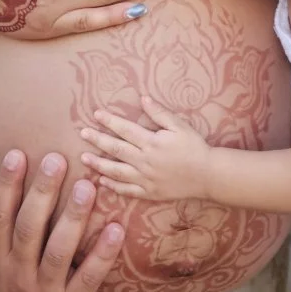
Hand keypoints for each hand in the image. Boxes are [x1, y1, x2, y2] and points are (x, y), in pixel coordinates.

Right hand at [0, 150, 124, 291]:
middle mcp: (18, 273)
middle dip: (42, 193)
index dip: (5, 185)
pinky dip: (102, 254)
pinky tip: (116, 229)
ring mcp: (45, 291)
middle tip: (57, 160)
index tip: (16, 154)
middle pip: (28, 229)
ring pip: (58, 251)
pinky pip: (89, 277)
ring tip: (86, 187)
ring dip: (73, 218)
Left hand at [79, 96, 211, 199]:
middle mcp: (145, 161)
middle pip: (116, 149)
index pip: (125, 129)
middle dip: (97, 140)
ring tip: (84, 158)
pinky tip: (102, 181)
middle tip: (82, 134)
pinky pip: (127, 190)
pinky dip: (113, 186)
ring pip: (117, 171)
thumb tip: (142, 98)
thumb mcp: (179, 126)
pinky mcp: (149, 193)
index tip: (96, 114)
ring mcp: (146, 179)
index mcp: (151, 142)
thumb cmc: (194, 147)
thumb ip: (159, 113)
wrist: (208, 175)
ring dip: (99, 164)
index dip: (109, 121)